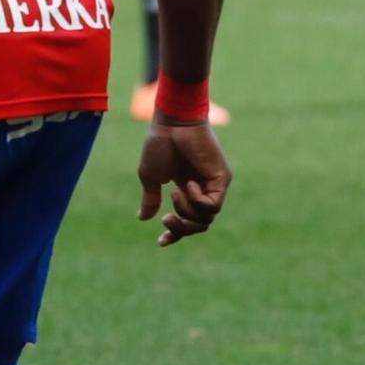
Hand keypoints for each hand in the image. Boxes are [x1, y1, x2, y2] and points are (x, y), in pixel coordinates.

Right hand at [137, 121, 231, 246]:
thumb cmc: (160, 144)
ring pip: (206, 219)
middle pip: (198, 225)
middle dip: (181, 228)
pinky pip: (212, 205)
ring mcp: (213, 184)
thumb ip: (151, 198)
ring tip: (176, 191)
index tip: (160, 242)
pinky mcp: (221, 179)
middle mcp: (201, 188)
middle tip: (165, 218)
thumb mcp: (150, 176)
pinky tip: (188, 183)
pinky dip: (197, 200)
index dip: (175, 233)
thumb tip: (143, 218)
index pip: (186, 219)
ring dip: (186, 211)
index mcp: (185, 188)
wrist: (172, 123)